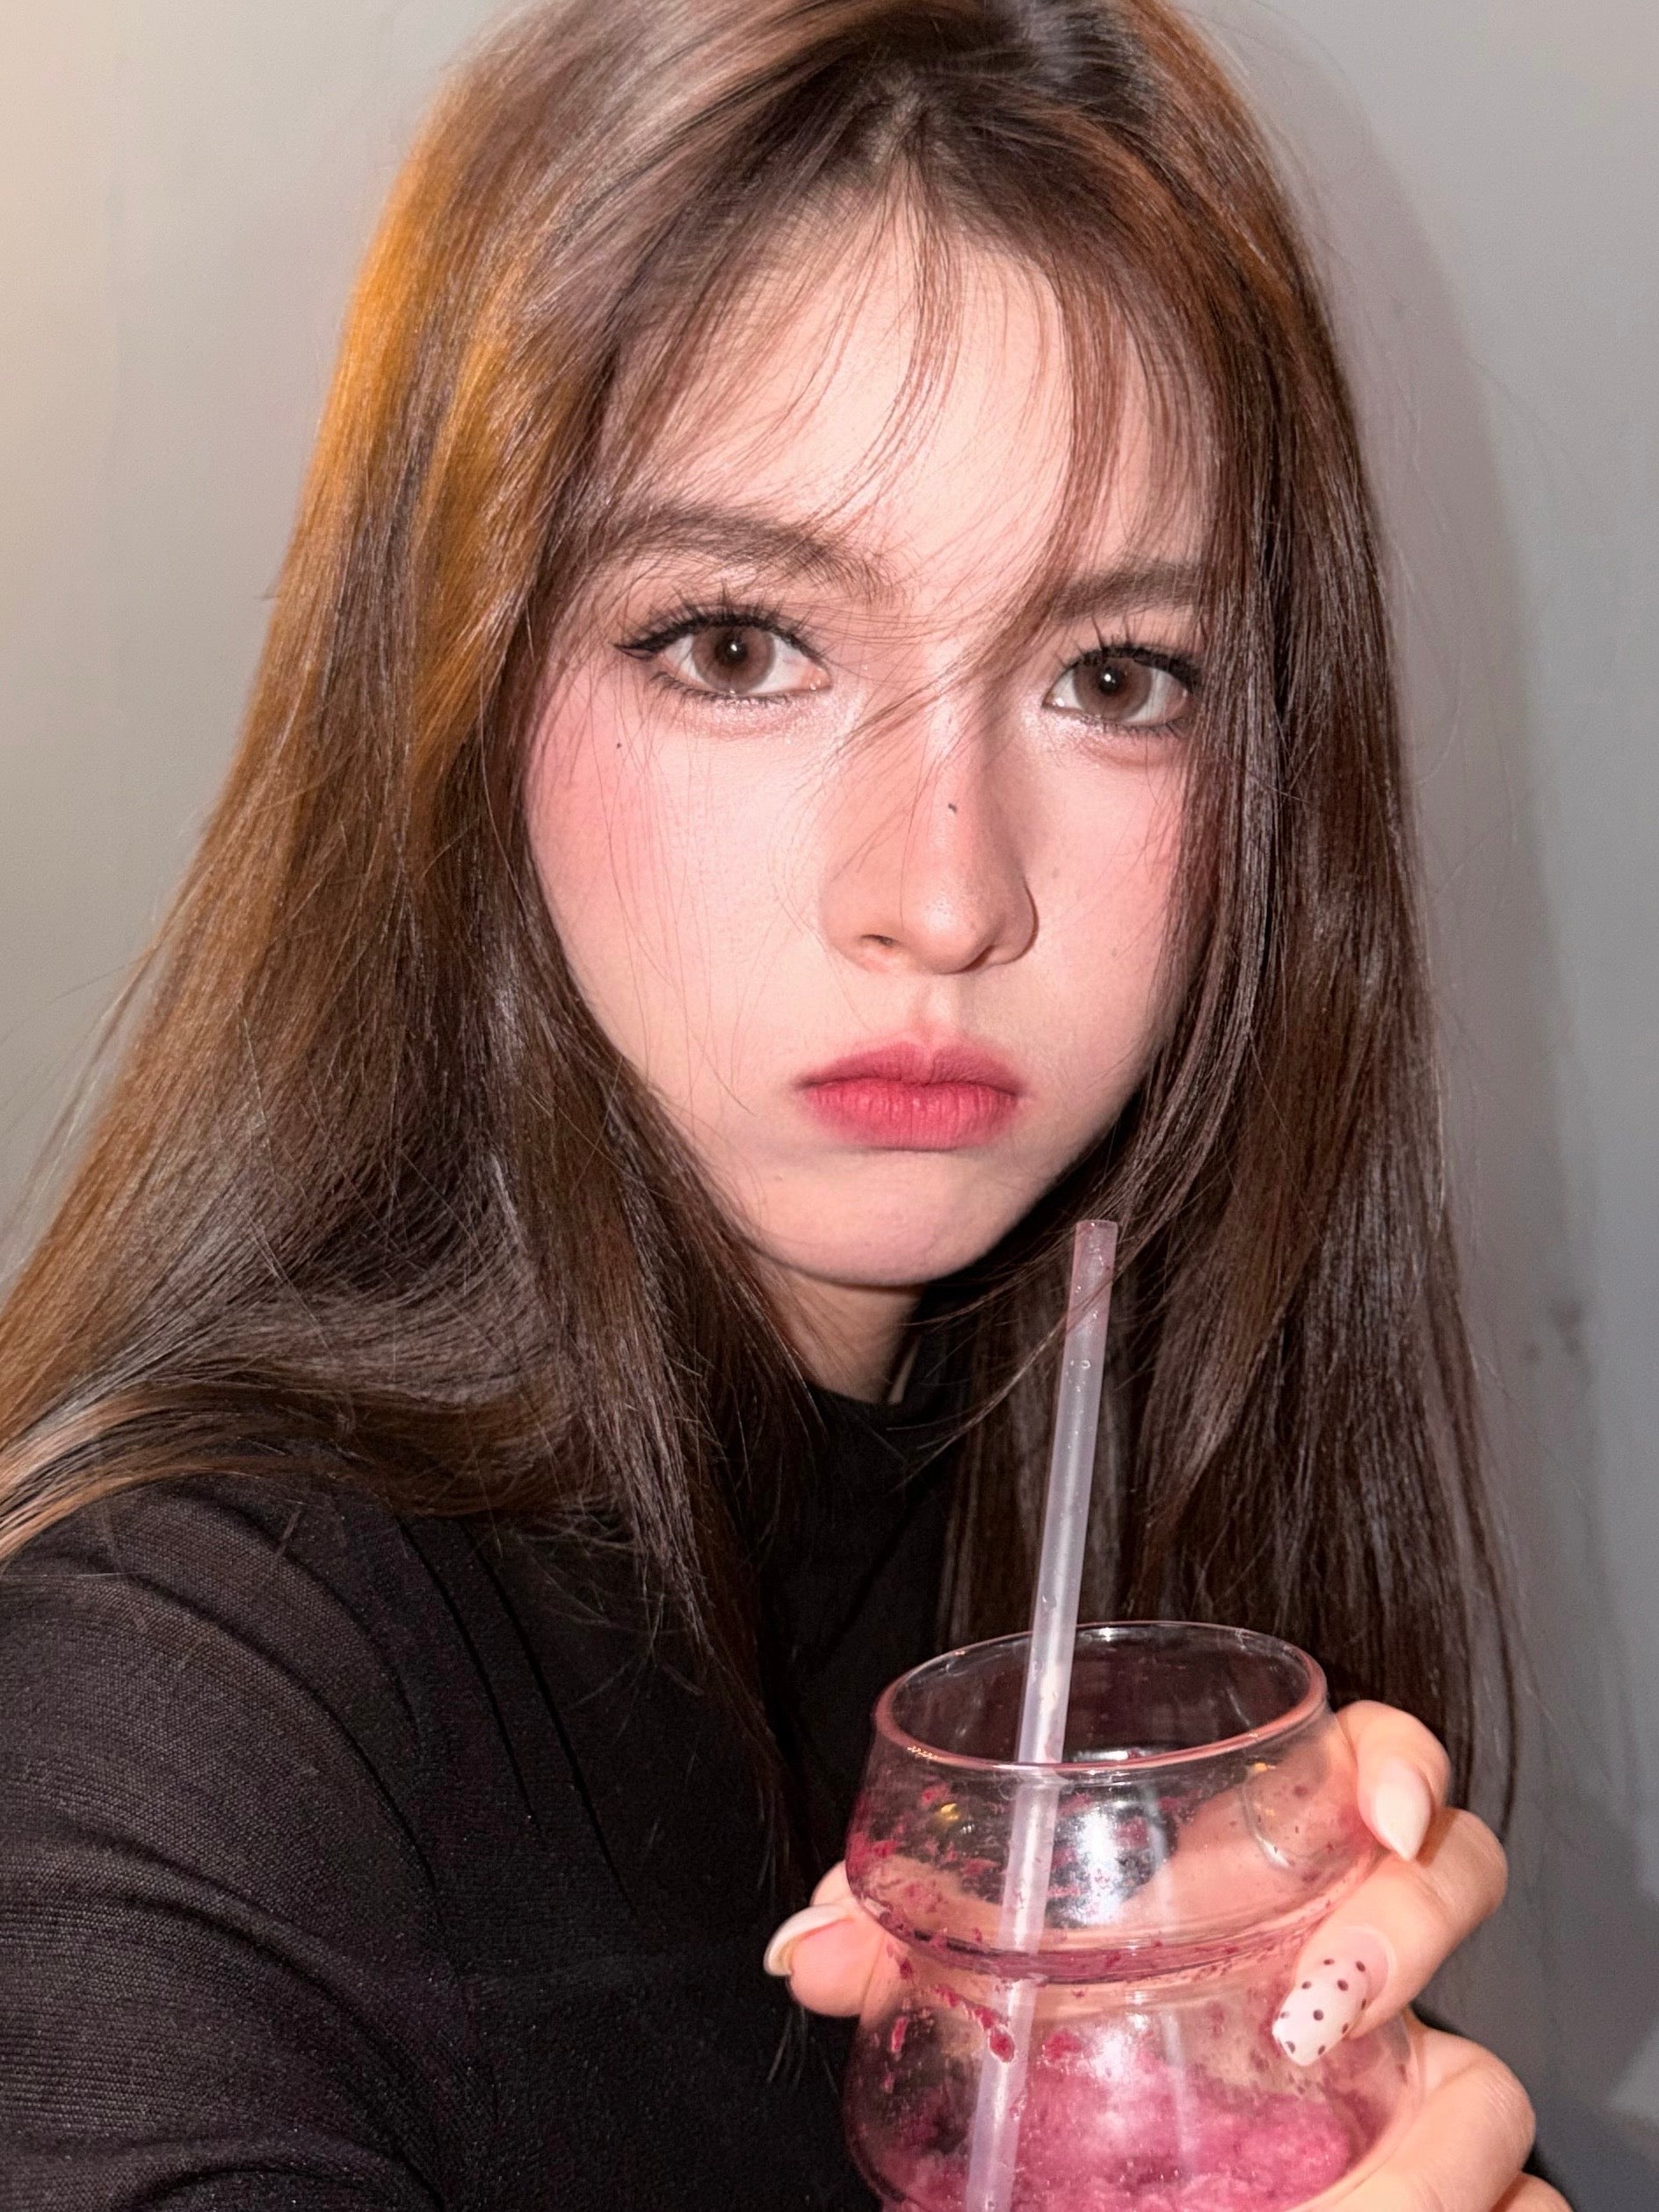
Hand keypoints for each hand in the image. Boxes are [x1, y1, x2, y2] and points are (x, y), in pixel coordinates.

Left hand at [764, 1701, 1556, 2208]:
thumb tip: (800, 1953)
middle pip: (1451, 1874)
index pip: (1380, 1759)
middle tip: (1321, 1984)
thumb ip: (900, 1924)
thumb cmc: (1070, 1968)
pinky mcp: (1392, 2119)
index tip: (1378, 1807)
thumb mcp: (995, 1934)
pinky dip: (1441, 2150)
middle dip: (1409, 1918)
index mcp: (1257, 1835)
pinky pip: (1466, 2125)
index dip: (1403, 1767)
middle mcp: (1338, 1911)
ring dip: (1410, 2035)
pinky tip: (1375, 2168)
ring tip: (1310, 2051)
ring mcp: (1375, 2020)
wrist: (1105, 2105)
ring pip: (1475, 2019)